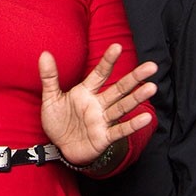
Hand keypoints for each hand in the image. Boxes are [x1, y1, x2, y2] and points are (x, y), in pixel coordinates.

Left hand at [38, 44, 156, 164]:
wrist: (60, 148)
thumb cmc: (58, 121)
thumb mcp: (51, 98)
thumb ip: (49, 77)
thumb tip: (44, 53)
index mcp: (86, 92)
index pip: (100, 73)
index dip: (108, 61)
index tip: (117, 47)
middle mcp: (98, 104)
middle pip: (119, 88)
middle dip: (134, 77)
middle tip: (152, 66)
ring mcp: (103, 120)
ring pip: (123, 106)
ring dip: (137, 97)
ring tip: (152, 88)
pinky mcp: (104, 137)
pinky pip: (120, 130)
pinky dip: (132, 125)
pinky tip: (146, 118)